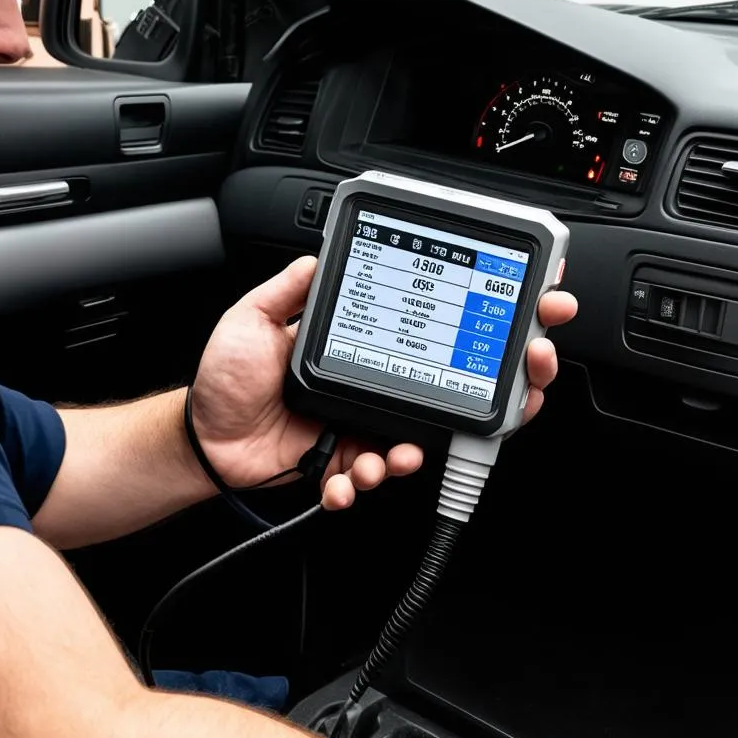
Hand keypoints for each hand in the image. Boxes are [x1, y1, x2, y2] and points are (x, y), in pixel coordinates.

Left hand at [189, 256, 576, 510]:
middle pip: (454, 391)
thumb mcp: (253, 318)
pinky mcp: (346, 464)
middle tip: (521, 386)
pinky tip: (342, 481)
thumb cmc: (226, 378)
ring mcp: (365, 426)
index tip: (535, 308)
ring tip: (389, 455)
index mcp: (366, 344)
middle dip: (500, 393)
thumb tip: (319, 254)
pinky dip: (360, 484)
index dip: (488, 321)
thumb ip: (290, 288)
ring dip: (413, 452)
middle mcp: (376, 385)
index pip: (435, 331)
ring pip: (420, 442)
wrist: (203, 439)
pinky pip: (370, 478)